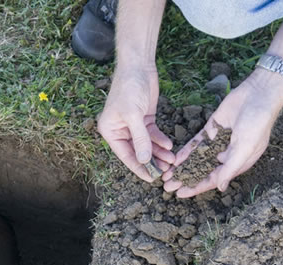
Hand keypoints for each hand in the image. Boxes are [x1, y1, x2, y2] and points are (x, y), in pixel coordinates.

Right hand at [97, 66, 173, 181]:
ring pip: (147, 145)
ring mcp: (133, 125)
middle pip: (137, 152)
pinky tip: (169, 146)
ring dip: (159, 153)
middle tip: (166, 171)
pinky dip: (161, 141)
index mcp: (110, 131)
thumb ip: (140, 138)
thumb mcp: (133, 115)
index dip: (138, 168)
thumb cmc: (129, 88)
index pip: (125, 155)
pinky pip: (153, 135)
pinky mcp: (145, 119)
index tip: (151, 178)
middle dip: (152, 161)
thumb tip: (145, 160)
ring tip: (172, 160)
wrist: (138, 66)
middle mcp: (120, 130)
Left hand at [163, 70, 282, 196]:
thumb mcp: (245, 148)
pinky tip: (173, 159)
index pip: (213, 180)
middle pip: (202, 171)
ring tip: (166, 175)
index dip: (196, 188)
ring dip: (182, 167)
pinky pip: (195, 144)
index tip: (180, 194)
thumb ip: (230, 167)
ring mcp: (217, 142)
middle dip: (185, 179)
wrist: (259, 94)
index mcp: (237, 163)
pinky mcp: (210, 130)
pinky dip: (185, 151)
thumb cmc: (258, 123)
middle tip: (167, 187)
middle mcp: (226, 155)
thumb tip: (220, 187)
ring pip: (196, 158)